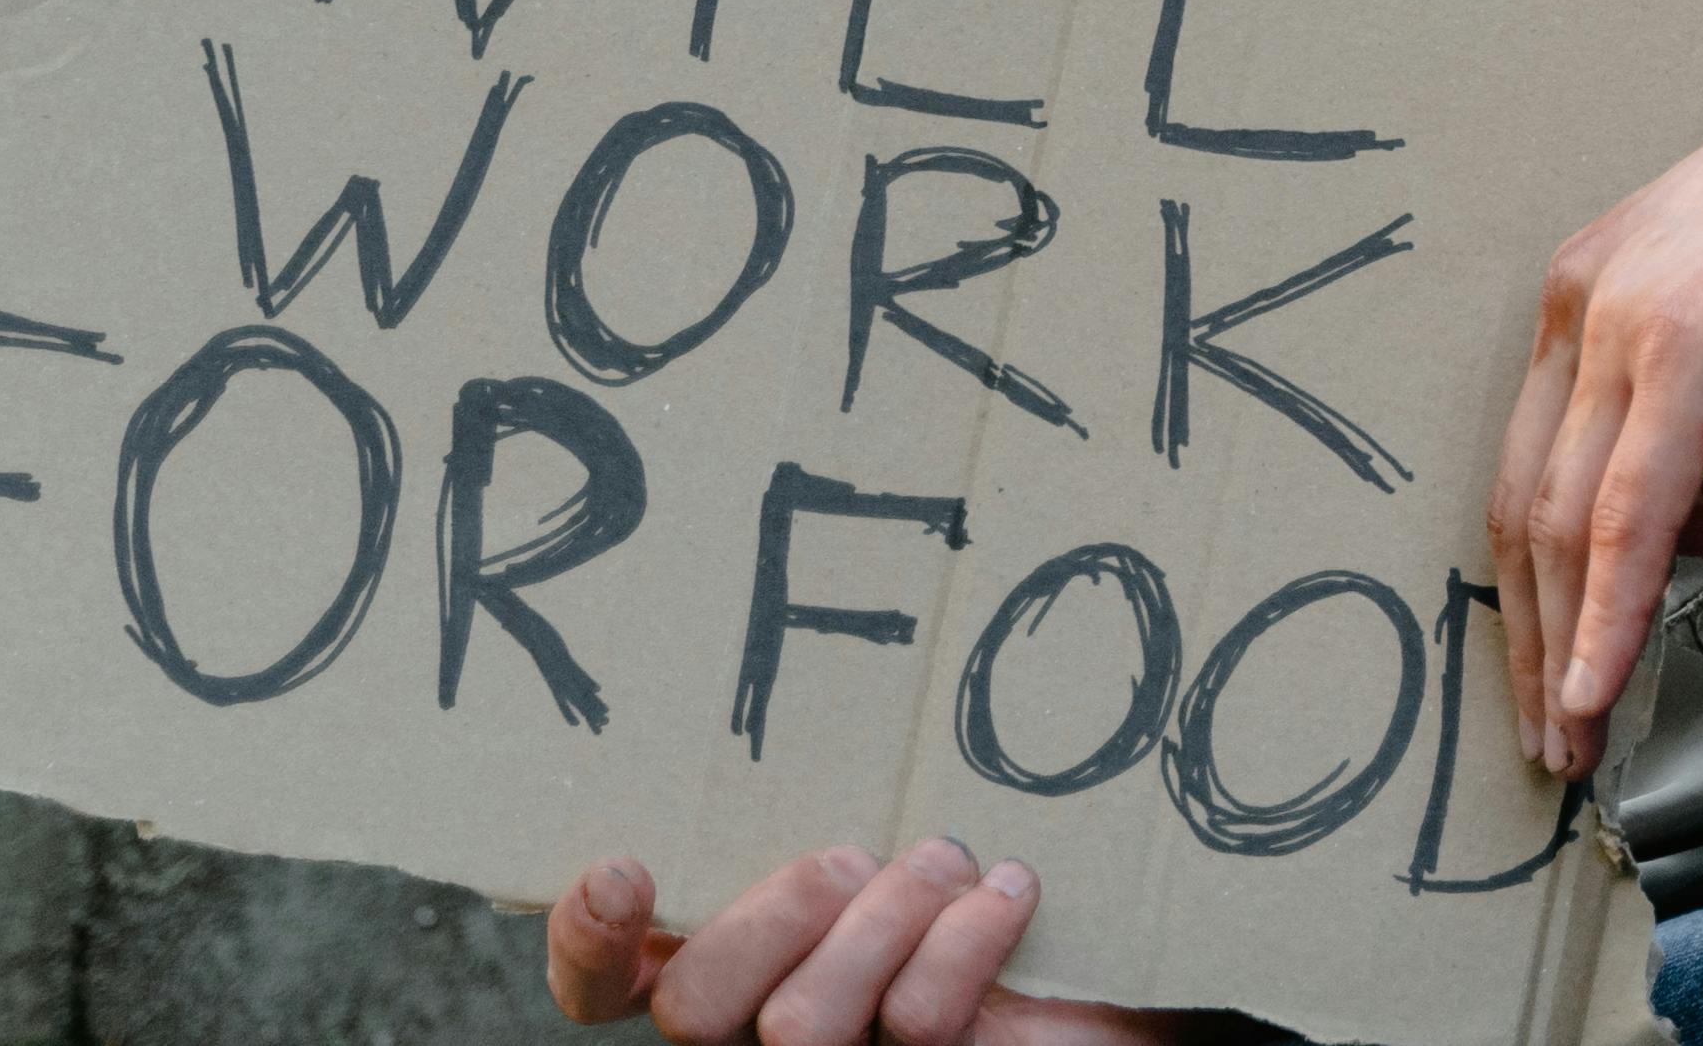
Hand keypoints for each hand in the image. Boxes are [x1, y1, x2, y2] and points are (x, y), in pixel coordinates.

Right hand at [545, 844, 1176, 1043]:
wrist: (1113, 966)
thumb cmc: (986, 876)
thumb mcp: (899, 826)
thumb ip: (828, 808)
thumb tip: (792, 691)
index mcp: (734, 961)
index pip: (604, 986)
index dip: (588, 942)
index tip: (628, 867)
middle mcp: (760, 1032)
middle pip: (694, 1005)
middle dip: (780, 912)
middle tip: (856, 858)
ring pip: (800, 1024)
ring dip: (889, 918)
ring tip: (947, 863)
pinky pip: (912, 1024)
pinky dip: (969, 940)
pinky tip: (1009, 895)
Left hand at [1489, 0, 1702, 775]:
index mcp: (1588, 290)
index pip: (1534, 464)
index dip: (1538, 583)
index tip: (1553, 671)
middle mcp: (1581, 304)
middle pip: (1523, 503)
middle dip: (1530, 635)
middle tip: (1553, 739)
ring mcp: (1623, 325)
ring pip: (1560, 521)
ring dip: (1563, 648)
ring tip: (1578, 740)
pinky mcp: (1681, 356)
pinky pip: (1626, 517)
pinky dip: (1610, 615)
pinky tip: (1602, 688)